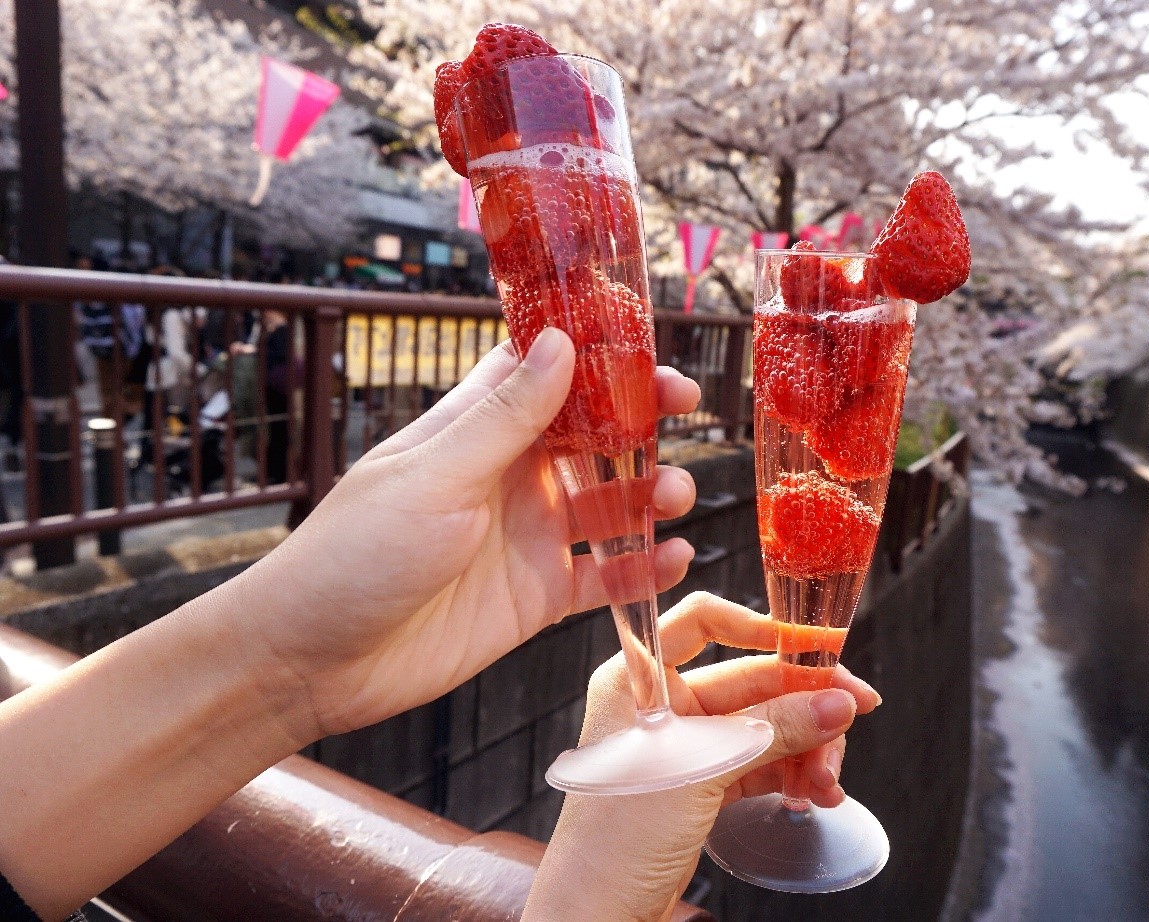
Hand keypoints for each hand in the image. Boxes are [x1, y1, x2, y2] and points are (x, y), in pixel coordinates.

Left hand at [224, 328, 699, 742]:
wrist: (313, 661)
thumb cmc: (356, 555)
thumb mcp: (436, 478)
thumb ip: (505, 419)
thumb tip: (561, 343)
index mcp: (475, 432)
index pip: (545, 375)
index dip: (599, 358)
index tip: (649, 349)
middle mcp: (509, 477)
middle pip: (593, 435)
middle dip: (643, 421)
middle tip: (687, 410)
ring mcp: (527, 537)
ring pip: (610, 503)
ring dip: (651, 495)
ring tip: (676, 497)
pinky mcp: (537, 596)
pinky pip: (604, 576)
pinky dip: (643, 568)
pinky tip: (674, 560)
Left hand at [526, 593, 881, 921]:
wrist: (598, 912)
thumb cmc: (617, 836)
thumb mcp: (704, 770)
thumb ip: (774, 730)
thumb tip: (835, 701)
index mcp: (640, 678)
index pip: (703, 622)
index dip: (760, 626)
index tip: (812, 644)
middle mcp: (661, 704)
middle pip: (750, 680)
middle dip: (805, 703)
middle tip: (854, 713)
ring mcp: (684, 744)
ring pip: (763, 725)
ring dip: (805, 747)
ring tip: (828, 778)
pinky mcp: (701, 783)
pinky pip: (760, 763)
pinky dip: (790, 775)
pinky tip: (815, 794)